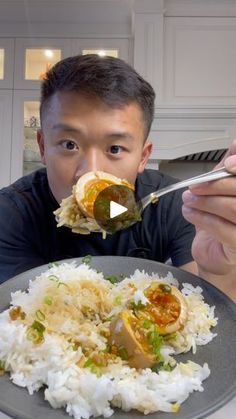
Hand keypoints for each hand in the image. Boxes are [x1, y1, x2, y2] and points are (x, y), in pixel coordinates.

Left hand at [182, 139, 235, 275]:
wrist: (214, 254)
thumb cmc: (220, 222)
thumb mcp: (220, 191)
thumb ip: (227, 170)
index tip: (226, 164)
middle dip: (215, 185)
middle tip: (194, 185)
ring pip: (231, 208)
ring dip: (205, 201)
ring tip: (188, 199)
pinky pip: (221, 228)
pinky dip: (201, 217)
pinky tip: (189, 213)